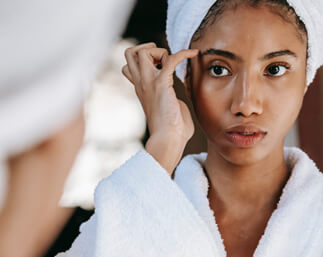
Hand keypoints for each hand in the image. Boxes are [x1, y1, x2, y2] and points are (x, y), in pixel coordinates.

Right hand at [121, 43, 197, 174]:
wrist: (168, 140)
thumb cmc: (172, 132)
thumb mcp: (166, 110)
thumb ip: (168, 100)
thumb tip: (177, 100)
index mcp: (141, 89)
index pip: (128, 66)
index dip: (143, 60)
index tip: (160, 67)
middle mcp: (141, 84)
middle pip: (129, 53)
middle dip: (147, 49)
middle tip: (162, 60)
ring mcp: (149, 83)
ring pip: (142, 51)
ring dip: (160, 51)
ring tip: (172, 63)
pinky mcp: (162, 84)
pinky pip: (170, 58)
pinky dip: (184, 52)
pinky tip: (194, 54)